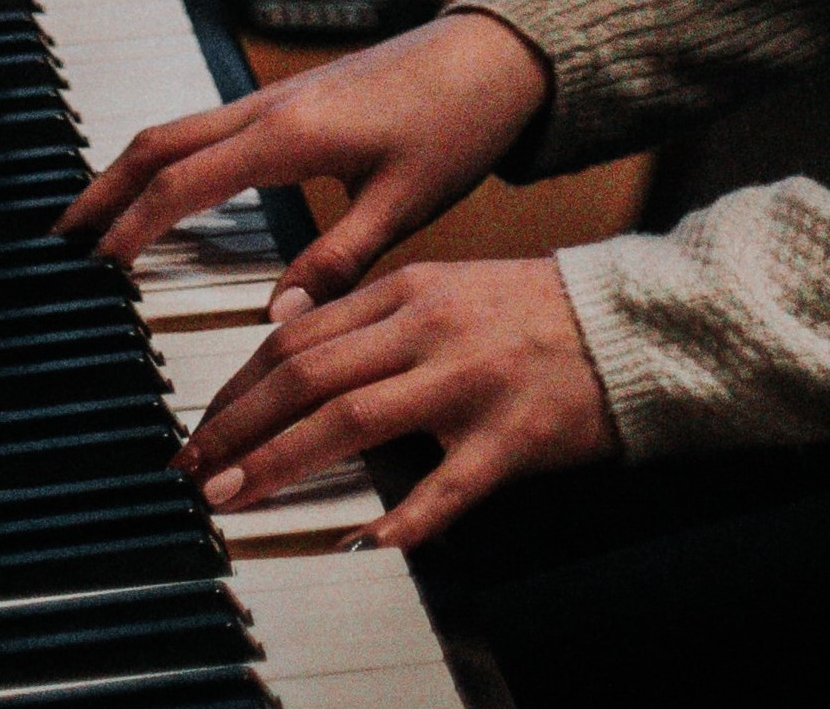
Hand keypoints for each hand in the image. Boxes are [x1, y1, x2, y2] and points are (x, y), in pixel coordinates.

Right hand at [55, 8, 552, 308]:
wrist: (497, 55)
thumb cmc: (459, 122)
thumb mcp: (405, 201)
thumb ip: (340, 260)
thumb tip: (280, 314)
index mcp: (291, 134)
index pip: (183, 181)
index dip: (133, 225)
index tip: (97, 269)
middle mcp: (271, 107)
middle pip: (158, 142)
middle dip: (102, 190)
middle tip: (58, 242)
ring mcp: (279, 96)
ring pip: (179, 128)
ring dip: (129, 171)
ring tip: (93, 221)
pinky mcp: (294, 97)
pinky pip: (210, 126)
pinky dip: (170, 158)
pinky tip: (169, 191)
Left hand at [175, 257, 617, 545]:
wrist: (635, 322)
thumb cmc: (537, 312)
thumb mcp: (448, 286)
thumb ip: (372, 310)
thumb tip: (287, 330)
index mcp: (412, 289)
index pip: (298, 336)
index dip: (238, 387)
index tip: (202, 427)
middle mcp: (431, 328)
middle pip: (307, 376)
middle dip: (236, 428)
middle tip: (194, 469)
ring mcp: (471, 381)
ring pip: (352, 419)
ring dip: (280, 463)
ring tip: (233, 497)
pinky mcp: (512, 434)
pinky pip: (447, 486)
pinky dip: (401, 518)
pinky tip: (363, 543)